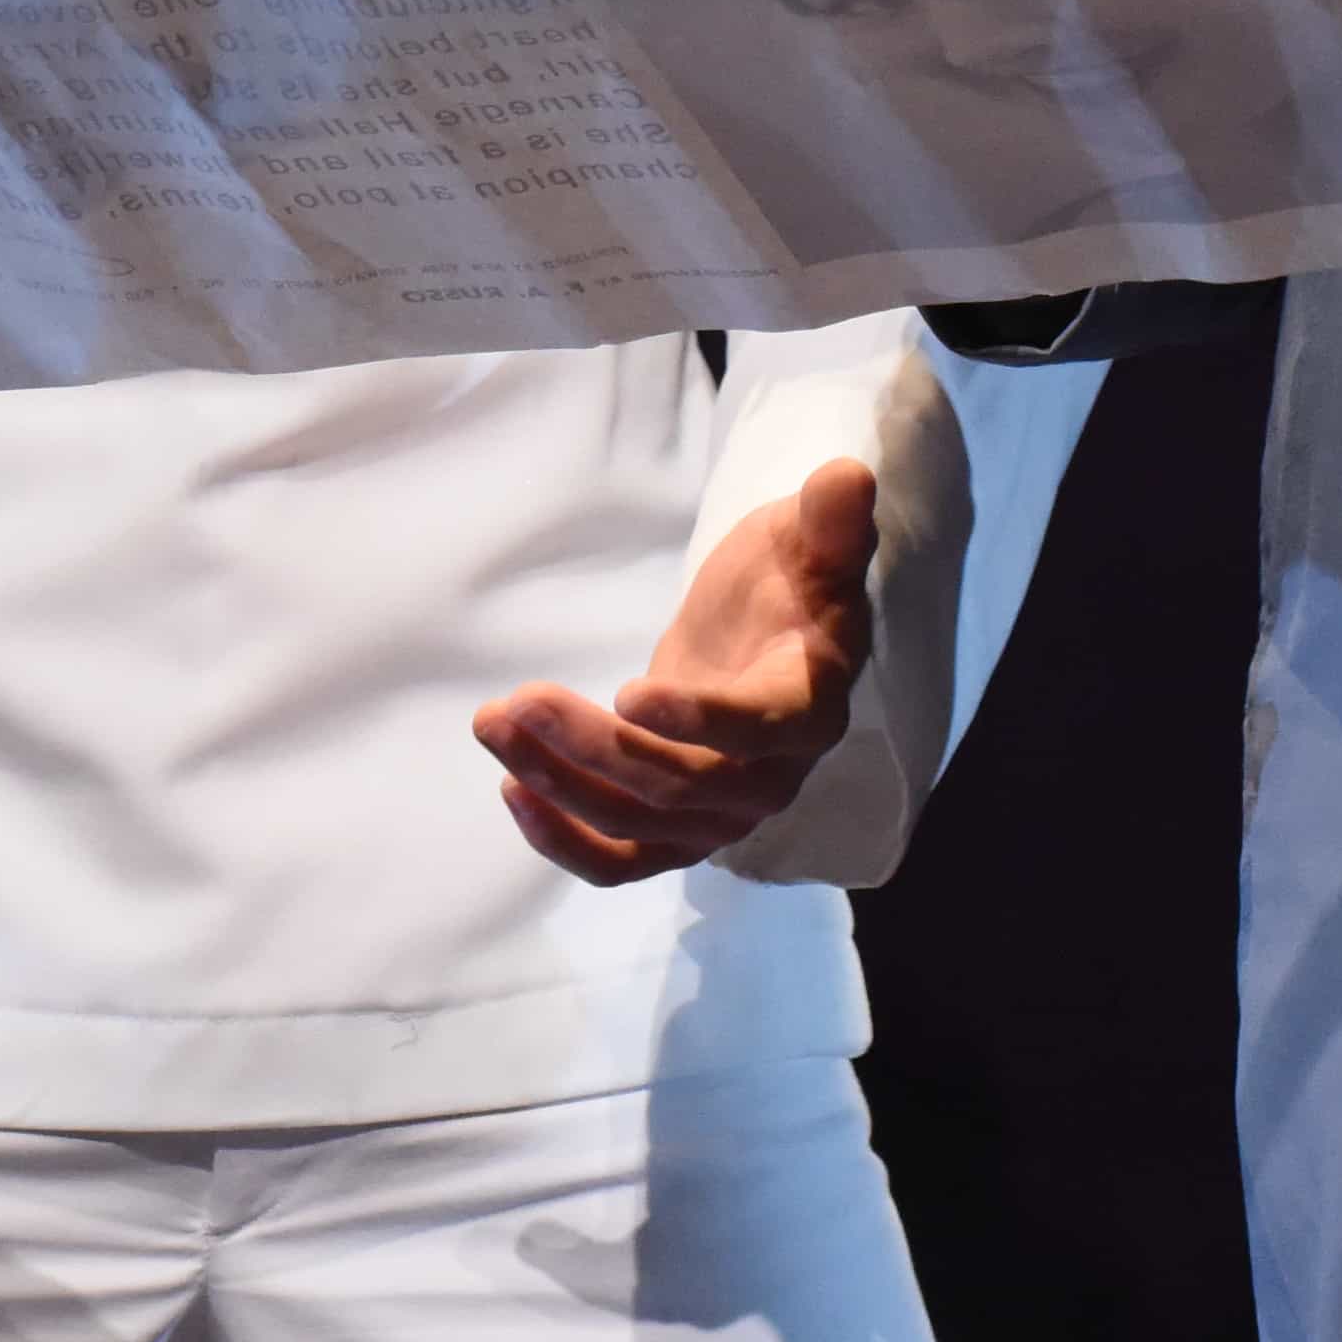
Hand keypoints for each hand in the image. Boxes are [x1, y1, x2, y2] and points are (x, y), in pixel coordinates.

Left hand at [476, 457, 875, 882]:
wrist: (773, 638)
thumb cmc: (792, 585)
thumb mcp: (810, 540)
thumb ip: (829, 520)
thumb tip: (848, 477)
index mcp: (809, 708)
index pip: (759, 730)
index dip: (699, 720)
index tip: (628, 692)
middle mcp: (769, 780)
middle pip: (679, 783)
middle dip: (594, 746)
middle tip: (521, 697)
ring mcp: (720, 817)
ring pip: (636, 824)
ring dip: (558, 782)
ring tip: (494, 724)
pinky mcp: (674, 833)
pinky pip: (620, 863)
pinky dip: (565, 841)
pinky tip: (513, 789)